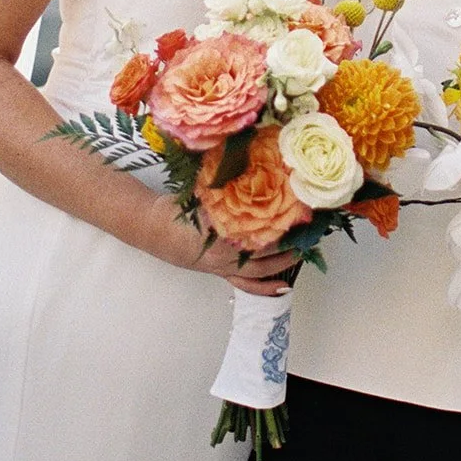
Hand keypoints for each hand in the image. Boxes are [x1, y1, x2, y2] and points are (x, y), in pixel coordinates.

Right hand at [141, 197, 295, 295]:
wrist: (152, 227)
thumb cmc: (176, 208)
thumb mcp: (201, 194)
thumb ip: (225, 189)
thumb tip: (250, 173)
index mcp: (218, 230)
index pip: (256, 228)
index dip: (279, 221)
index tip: (298, 212)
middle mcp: (222, 252)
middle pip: (262, 250)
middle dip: (287, 241)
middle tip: (308, 231)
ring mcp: (221, 265)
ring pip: (258, 269)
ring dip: (281, 263)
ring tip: (302, 253)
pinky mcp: (219, 271)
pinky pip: (245, 284)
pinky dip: (264, 287)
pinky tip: (283, 286)